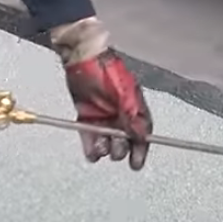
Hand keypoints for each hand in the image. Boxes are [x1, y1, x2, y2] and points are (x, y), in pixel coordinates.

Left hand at [64, 49, 152, 169]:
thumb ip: (131, 116)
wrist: (80, 57)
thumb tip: (140, 137)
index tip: (136, 164)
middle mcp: (120, 114)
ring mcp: (103, 116)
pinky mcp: (87, 116)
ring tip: (99, 149)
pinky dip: (90, 147)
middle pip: (124, 141)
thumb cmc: (105, 71)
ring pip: (106, 141)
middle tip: (115, 151)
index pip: (142, 133)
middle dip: (120, 149)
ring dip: (104, 148)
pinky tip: (91, 153)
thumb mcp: (123, 94)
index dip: (141, 150)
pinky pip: (90, 136)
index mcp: (134, 108)